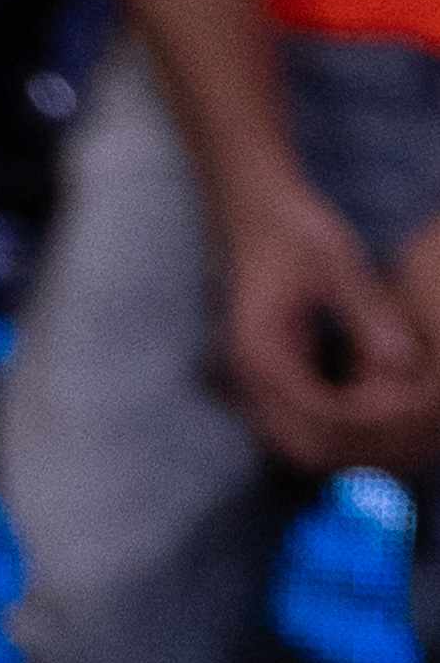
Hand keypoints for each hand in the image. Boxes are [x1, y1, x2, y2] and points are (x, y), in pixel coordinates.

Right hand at [214, 168, 439, 470]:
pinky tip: (377, 404)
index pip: (317, 414)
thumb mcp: (338, 264)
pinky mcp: (269, 384)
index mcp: (261, 355)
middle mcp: (250, 383)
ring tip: (400, 417)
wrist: (253, 215)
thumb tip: (405, 360)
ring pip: (303, 445)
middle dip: (360, 444)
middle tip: (410, 420)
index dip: (367, 418)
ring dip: (350, 442)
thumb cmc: (294, 232)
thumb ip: (368, 314)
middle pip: (306, 447)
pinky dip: (341, 426)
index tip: (411, 405)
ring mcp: (254, 388)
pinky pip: (303, 427)